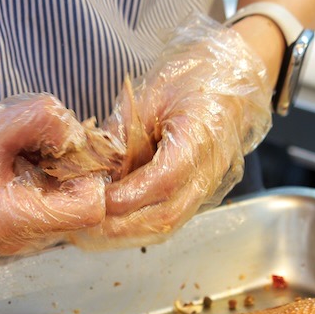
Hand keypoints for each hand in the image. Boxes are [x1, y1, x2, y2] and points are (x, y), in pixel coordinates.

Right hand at [0, 23, 106, 260]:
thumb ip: (44, 121)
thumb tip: (78, 131)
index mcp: (14, 222)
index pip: (89, 209)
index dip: (88, 174)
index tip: (65, 147)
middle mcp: (17, 243)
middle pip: (77, 210)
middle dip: (69, 172)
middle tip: (40, 143)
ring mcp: (10, 244)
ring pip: (60, 210)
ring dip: (52, 177)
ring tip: (21, 152)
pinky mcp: (3, 236)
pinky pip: (40, 212)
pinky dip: (37, 186)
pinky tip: (13, 165)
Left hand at [74, 13, 272, 247]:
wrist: (233, 81)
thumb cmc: (194, 77)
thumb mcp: (153, 93)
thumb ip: (125, 130)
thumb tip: (91, 163)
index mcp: (201, 137)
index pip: (166, 179)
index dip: (129, 195)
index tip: (97, 199)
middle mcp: (208, 171)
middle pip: (165, 215)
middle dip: (118, 228)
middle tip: (81, 226)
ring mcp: (205, 187)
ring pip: (165, 226)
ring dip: (123, 235)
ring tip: (87, 233)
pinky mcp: (196, 194)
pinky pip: (166, 220)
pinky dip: (135, 228)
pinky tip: (107, 225)